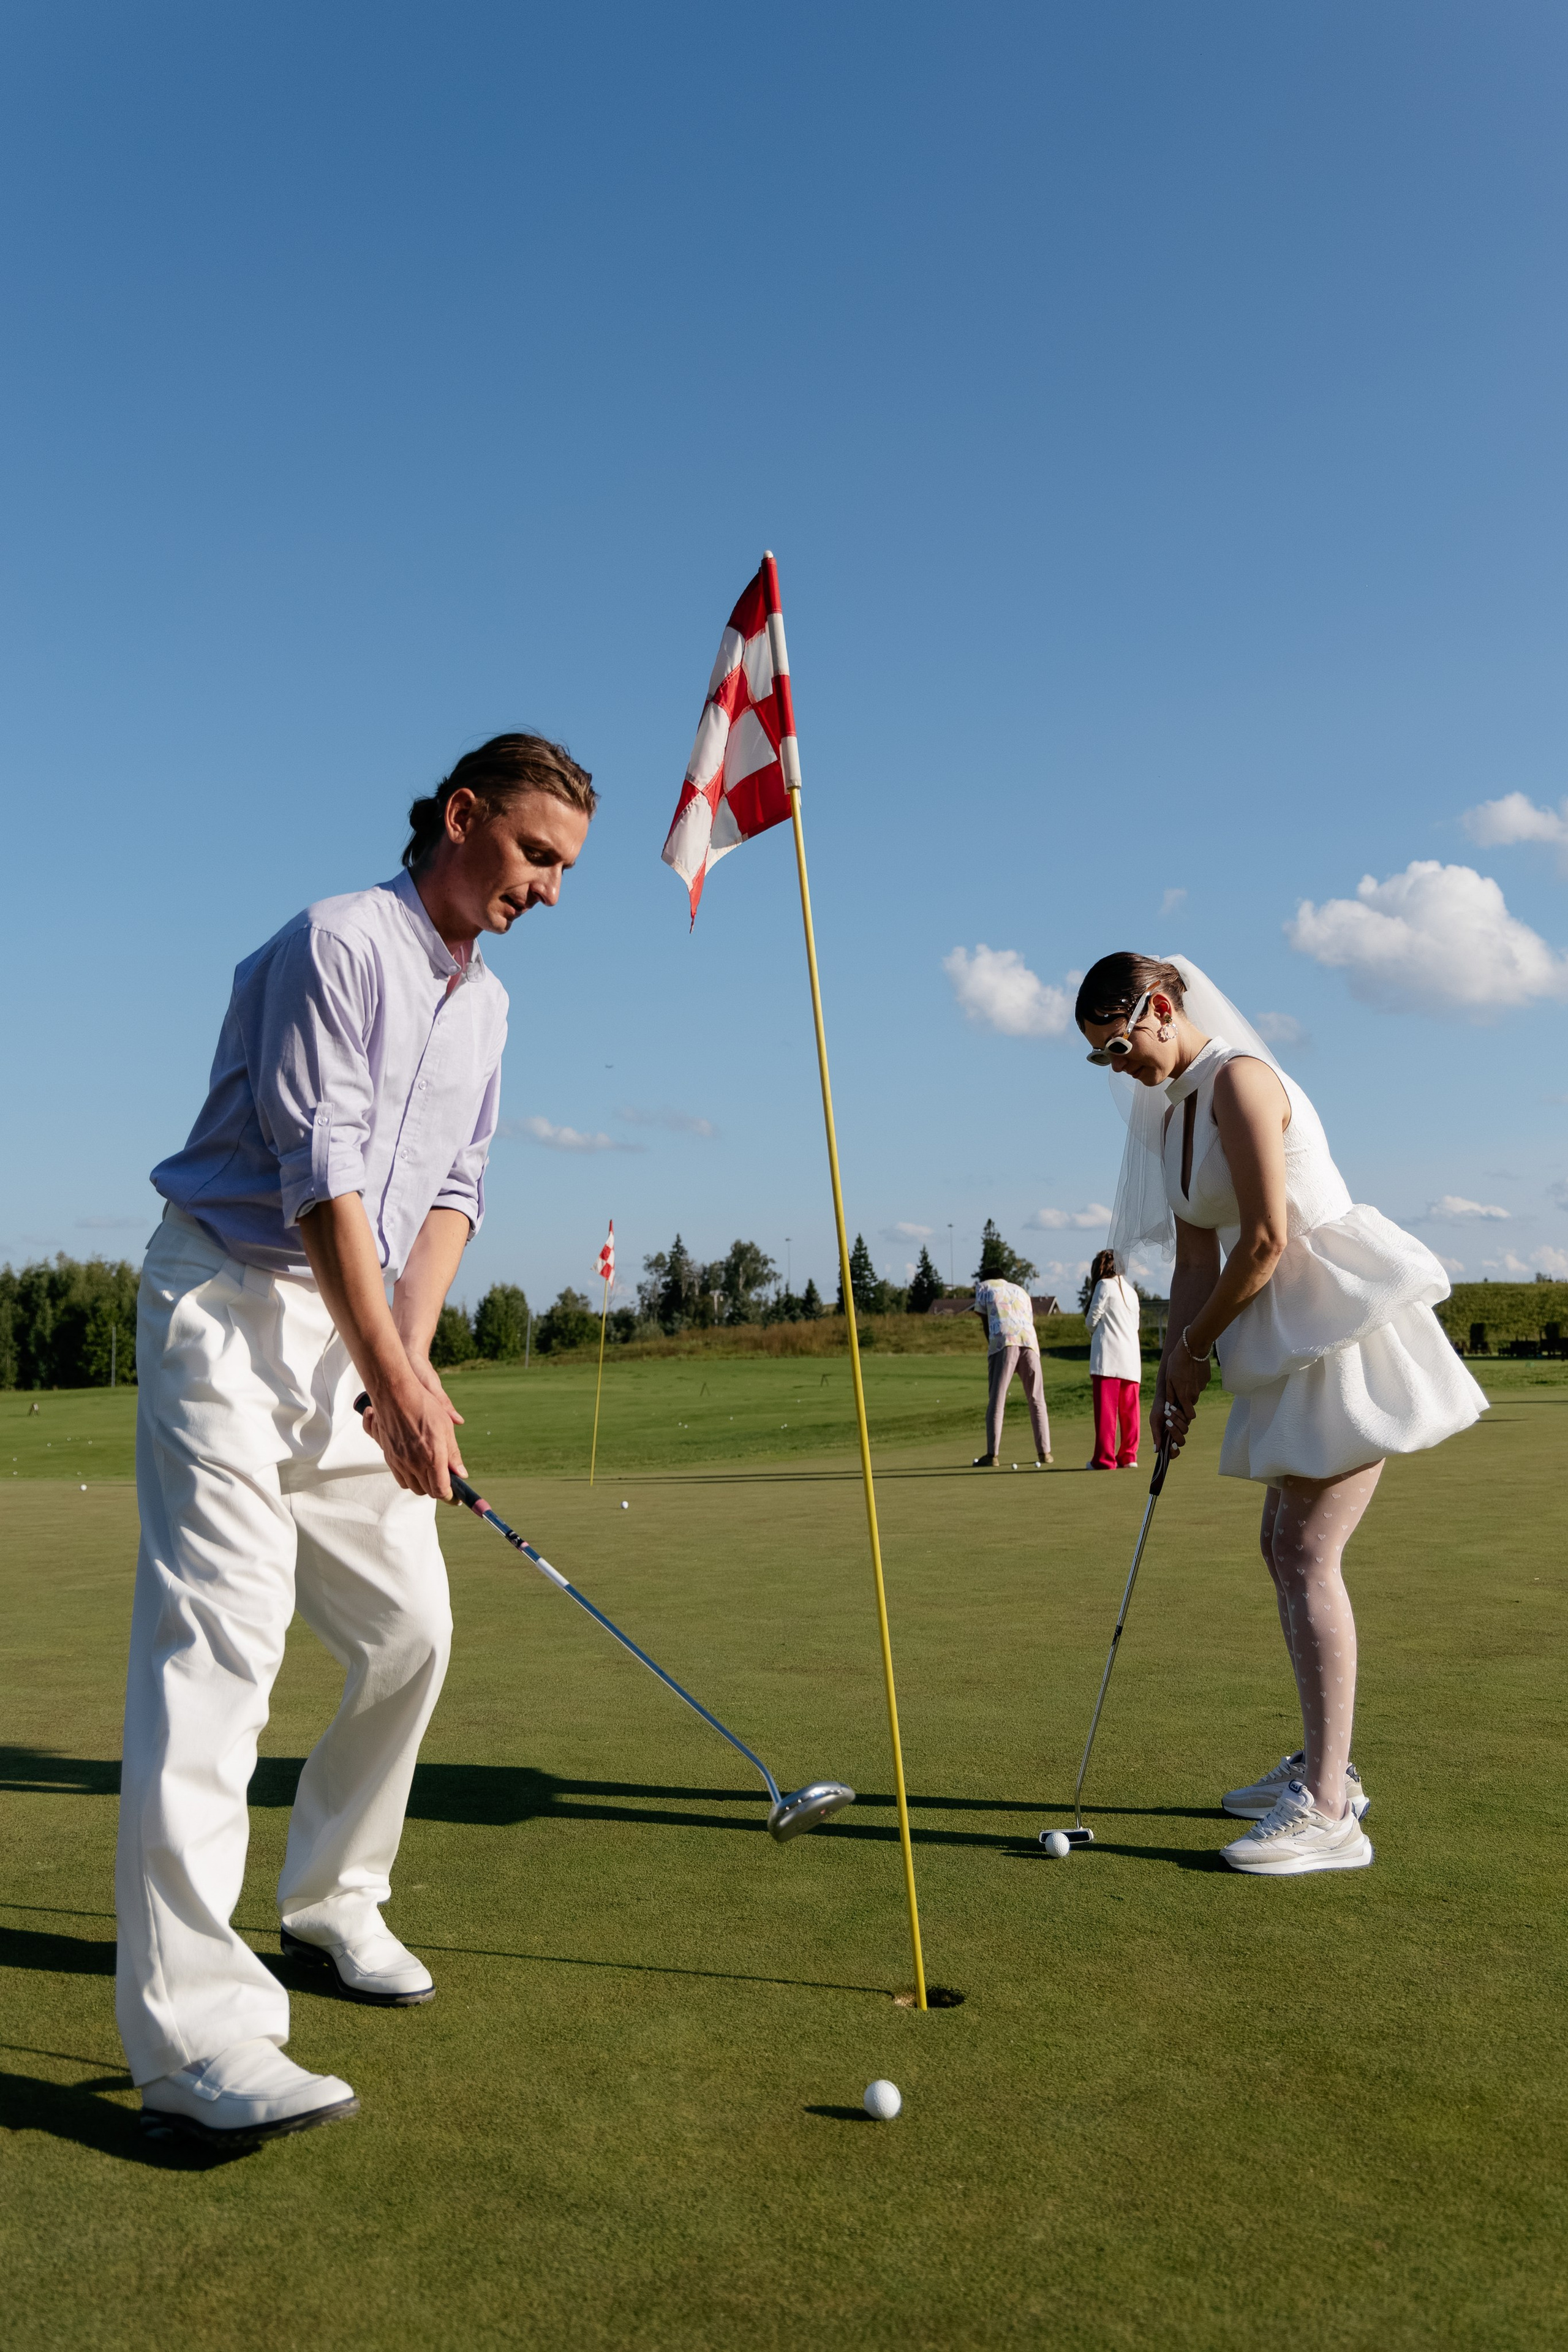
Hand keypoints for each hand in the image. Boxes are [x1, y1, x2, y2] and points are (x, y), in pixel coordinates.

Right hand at [358, 1360, 465, 1498]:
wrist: (394, 1393)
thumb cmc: (423, 1406)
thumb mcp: (446, 1428)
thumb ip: (453, 1454)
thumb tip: (461, 1473)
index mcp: (431, 1458)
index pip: (441, 1491)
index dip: (450, 1496)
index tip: (456, 1495)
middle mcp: (413, 1463)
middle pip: (426, 1491)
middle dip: (437, 1489)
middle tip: (445, 1480)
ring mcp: (398, 1461)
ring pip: (411, 1486)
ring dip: (422, 1484)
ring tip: (430, 1473)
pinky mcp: (388, 1456)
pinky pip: (399, 1476)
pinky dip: (408, 1476)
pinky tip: (415, 1465)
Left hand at [1162, 1333, 1209, 1445]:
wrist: (1193, 1346)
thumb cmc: (1177, 1362)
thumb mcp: (1168, 1378)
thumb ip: (1170, 1394)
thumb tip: (1169, 1407)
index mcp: (1185, 1395)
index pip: (1189, 1416)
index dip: (1185, 1415)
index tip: (1178, 1409)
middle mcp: (1195, 1393)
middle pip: (1191, 1403)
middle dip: (1185, 1399)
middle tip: (1178, 1388)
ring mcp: (1203, 1386)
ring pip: (1196, 1392)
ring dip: (1190, 1389)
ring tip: (1183, 1376)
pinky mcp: (1207, 1378)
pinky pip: (1200, 1383)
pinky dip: (1195, 1380)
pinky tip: (1190, 1370)